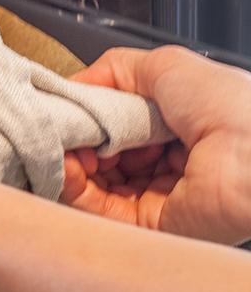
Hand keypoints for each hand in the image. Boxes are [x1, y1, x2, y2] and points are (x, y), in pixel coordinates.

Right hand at [61, 45, 250, 243]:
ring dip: (69, 163)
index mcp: (178, 126)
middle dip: (75, 139)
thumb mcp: (167, 66)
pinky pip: (99, 210)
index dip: (88, 114)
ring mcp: (158, 196)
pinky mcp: (150, 226)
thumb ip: (116, 70)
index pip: (117, 124)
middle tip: (60, 126)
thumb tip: (75, 85)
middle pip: (102, 154)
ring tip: (62, 146)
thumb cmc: (229, 107)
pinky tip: (69, 166)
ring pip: (94, 184)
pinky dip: (75, 188)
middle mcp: (168, 162)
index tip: (65, 106)